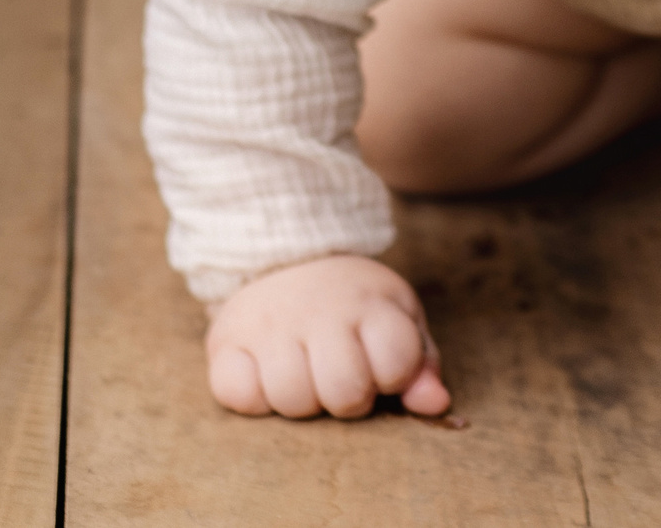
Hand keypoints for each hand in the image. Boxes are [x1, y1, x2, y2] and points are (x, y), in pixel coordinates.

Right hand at [203, 254, 449, 418]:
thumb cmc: (352, 304)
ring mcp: (269, 324)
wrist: (286, 256)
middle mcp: (319, 309)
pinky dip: (254, 398)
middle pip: (344, 393)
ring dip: (302, 401)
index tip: (382, 364)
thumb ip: (420, 364)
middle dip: (349, 399)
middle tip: (341, 376)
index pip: (397, 365)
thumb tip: (435, 405)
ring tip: (305, 373)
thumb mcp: (397, 320)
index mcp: (370, 303)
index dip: (393, 378)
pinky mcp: (225, 340)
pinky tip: (266, 374)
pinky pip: (240, 397)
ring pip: (292, 401)